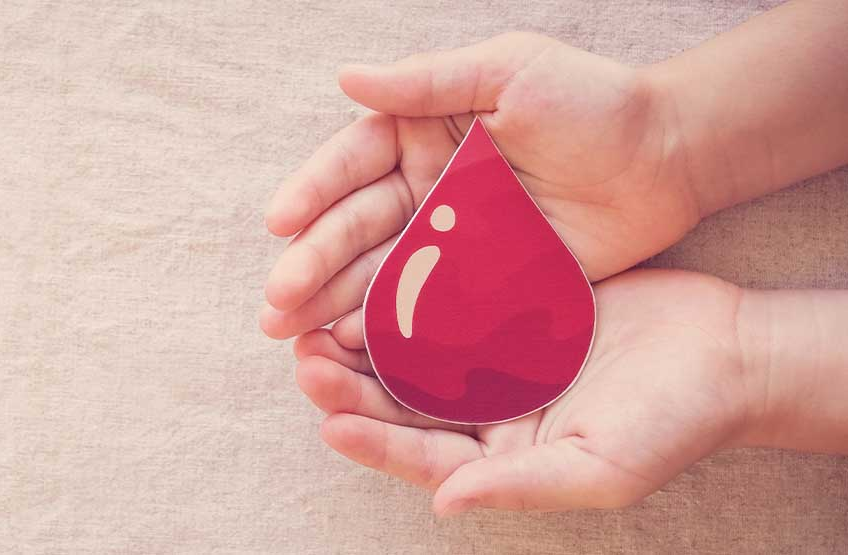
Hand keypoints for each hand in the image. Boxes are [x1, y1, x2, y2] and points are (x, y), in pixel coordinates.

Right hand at [261, 32, 700, 339]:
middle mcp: (424, 187)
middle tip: (276, 304)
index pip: (352, 164)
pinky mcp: (480, 282)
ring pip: (378, 275)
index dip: (314, 193)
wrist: (667, 156)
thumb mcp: (507, 72)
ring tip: (294, 335)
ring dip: (334, 305)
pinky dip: (389, 330)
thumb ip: (426, 82)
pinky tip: (355, 349)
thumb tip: (346, 77)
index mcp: (420, 132)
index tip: (280, 223)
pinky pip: (426, 309)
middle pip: (354, 229)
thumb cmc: (589, 101)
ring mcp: (449, 240)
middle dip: (311, 265)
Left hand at [292, 269, 758, 511]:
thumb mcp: (600, 468)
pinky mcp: (508, 307)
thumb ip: (519, 486)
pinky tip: (378, 273)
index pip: (421, 456)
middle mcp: (486, 410)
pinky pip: (446, 302)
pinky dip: (410, 293)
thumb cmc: (672, 421)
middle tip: (305, 362)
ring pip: (412, 352)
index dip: (374, 443)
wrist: (726, 352)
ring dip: (366, 338)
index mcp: (499, 456)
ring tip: (319, 321)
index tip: (328, 423)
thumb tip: (442, 503)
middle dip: (351, 388)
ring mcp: (494, 357)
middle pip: (402, 403)